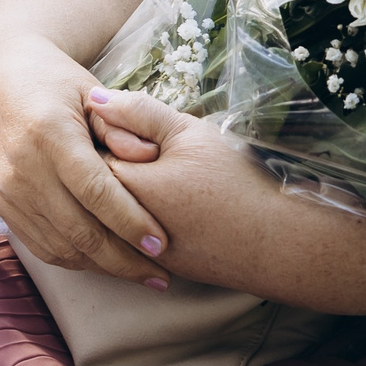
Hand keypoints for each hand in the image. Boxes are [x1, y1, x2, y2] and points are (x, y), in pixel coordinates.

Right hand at [0, 32, 168, 282]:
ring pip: (61, 246)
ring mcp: (7, 191)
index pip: (96, 191)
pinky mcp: (0, 205)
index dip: (130, 222)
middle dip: (123, 259)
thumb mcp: (93, 91)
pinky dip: (76, 259)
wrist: (0, 80)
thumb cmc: (56, 83)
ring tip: (140, 273)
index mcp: (50, 133)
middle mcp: (23, 168)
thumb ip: (124, 124)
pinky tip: (104, 262)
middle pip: (79, 230)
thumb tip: (152, 157)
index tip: (161, 244)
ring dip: (103, 266)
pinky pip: (41, 246)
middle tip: (161, 275)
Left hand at [89, 90, 282, 292]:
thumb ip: (139, 112)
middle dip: (122, 163)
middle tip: (162, 158)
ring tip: (174, 183)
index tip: (148, 136)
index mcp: (123, 185)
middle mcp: (118, 225)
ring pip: (115, 212)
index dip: (118, 134)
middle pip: (99, 184)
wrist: (274, 242)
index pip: (91, 149)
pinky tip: (180, 209)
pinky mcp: (155, 267)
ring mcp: (134, 252)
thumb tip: (95, 98)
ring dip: (131, 194)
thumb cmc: (233, 183)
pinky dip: (146, 220)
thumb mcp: (187, 133)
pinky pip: (135, 237)